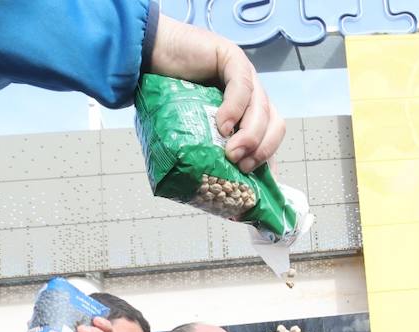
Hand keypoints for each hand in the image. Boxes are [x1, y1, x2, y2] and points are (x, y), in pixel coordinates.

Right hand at [149, 16, 284, 172]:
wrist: (144, 57)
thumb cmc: (165, 95)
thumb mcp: (193, 130)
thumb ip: (210, 149)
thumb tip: (216, 187)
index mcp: (247, 112)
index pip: (270, 137)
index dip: (268, 160)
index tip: (258, 185)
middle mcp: (251, 94)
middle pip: (274, 125)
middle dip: (263, 150)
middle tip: (243, 167)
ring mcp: (245, 75)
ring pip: (263, 110)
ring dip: (251, 136)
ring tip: (231, 153)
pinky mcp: (232, 58)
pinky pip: (242, 86)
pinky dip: (235, 109)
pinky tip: (223, 125)